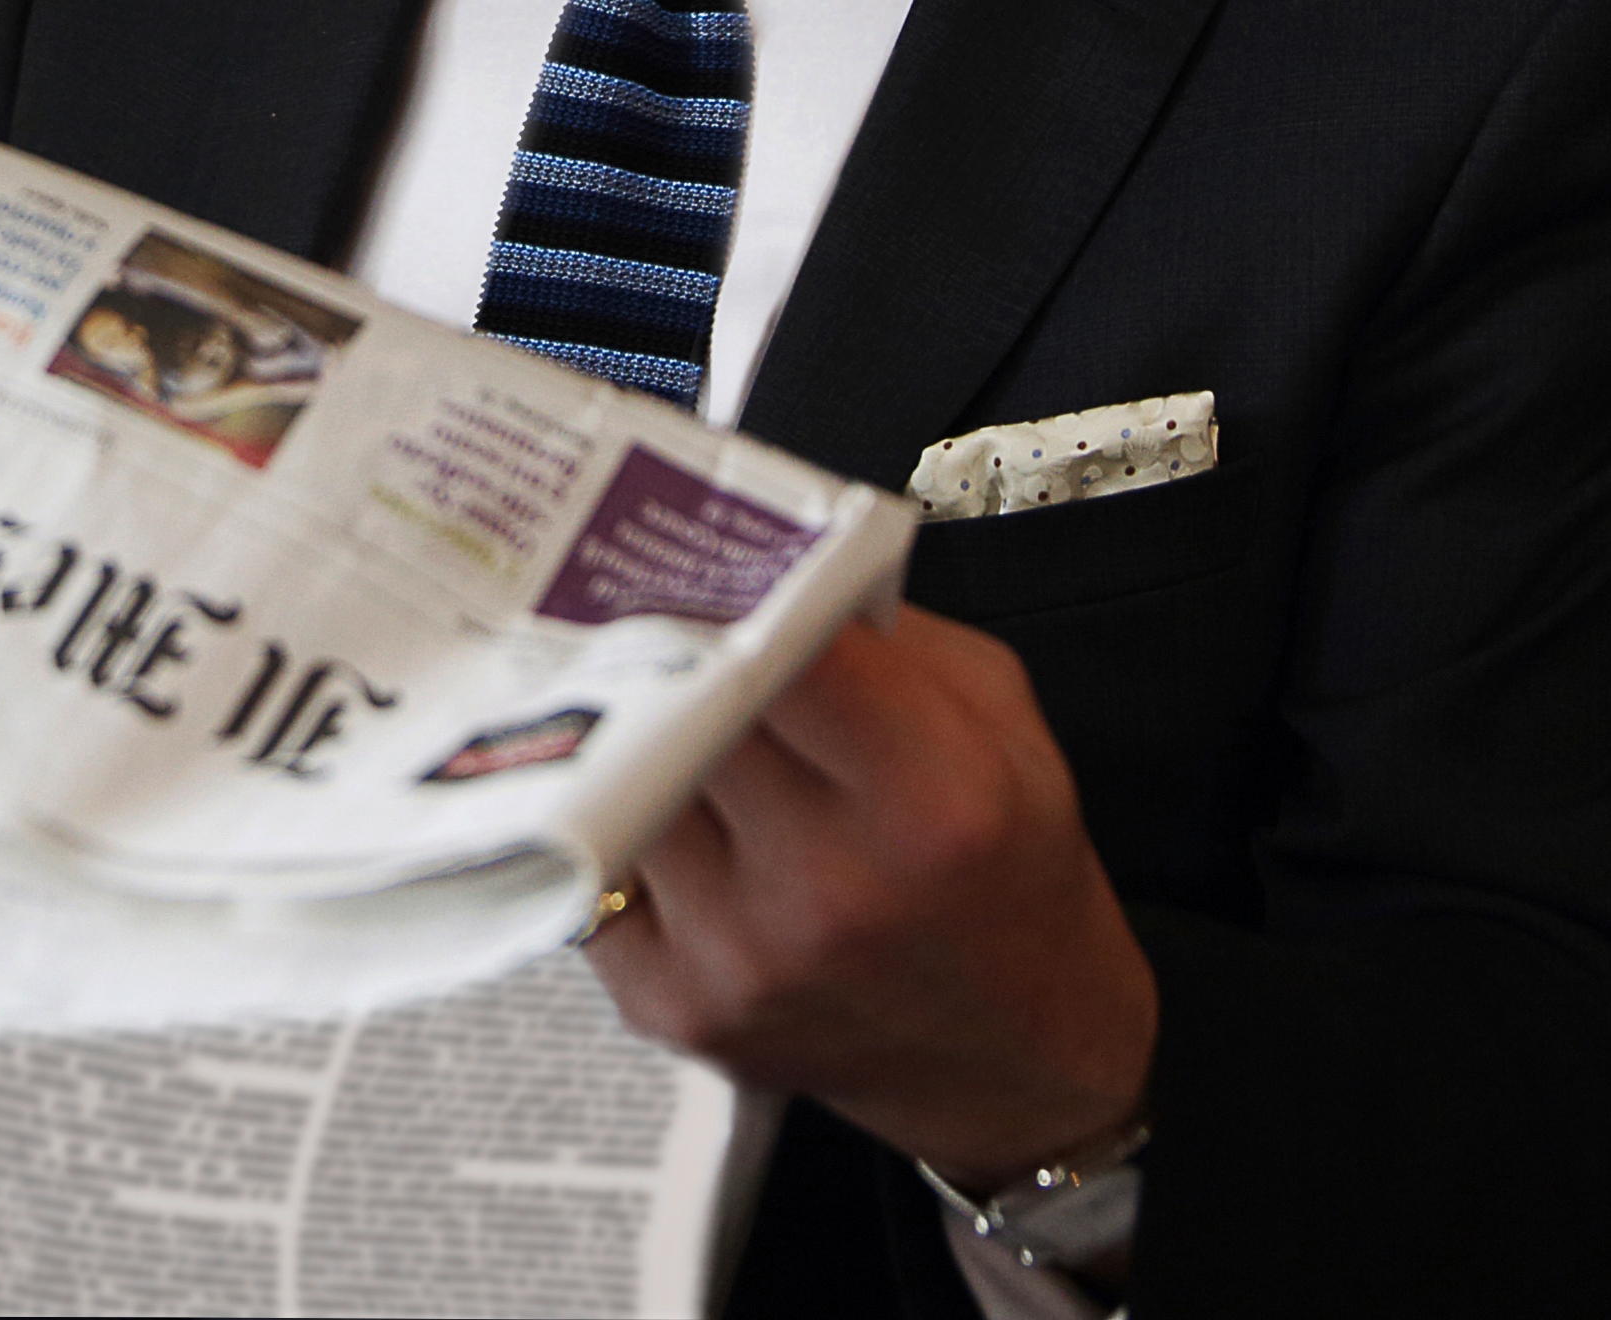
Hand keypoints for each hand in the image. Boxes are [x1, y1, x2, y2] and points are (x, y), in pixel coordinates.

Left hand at [583, 603, 1156, 1187]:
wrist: (1016, 1052)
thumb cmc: (1008, 872)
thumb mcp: (1000, 722)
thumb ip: (889, 635)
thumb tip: (766, 557)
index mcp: (929, 800)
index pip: (782, 650)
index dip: (736, 594)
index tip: (711, 561)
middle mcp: (828, 886)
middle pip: (686, 709)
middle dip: (672, 653)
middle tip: (648, 608)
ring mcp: (739, 956)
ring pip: (624, 784)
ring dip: (637, 742)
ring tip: (659, 714)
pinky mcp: (674, 1007)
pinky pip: (594, 872)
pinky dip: (615, 831)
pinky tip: (655, 813)